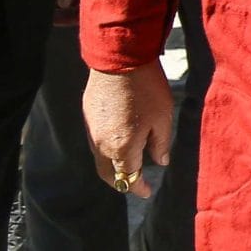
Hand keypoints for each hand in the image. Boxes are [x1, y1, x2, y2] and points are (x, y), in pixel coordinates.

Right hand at [83, 63, 175, 199]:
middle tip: (136, 182)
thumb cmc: (146, 88)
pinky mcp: (87, 116)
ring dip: (113, 165)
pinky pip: (96, 141)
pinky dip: (107, 148)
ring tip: (130, 162)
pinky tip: (120, 141)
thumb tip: (160, 162)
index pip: (128, 177)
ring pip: (100, 158)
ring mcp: (91, 130)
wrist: (119, 59)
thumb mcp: (163, 117)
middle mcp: (101, 144)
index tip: (148, 191)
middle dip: (122, 182)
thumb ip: (160, 144)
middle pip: (108, 174)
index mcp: (121, 148)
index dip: (139, 188)